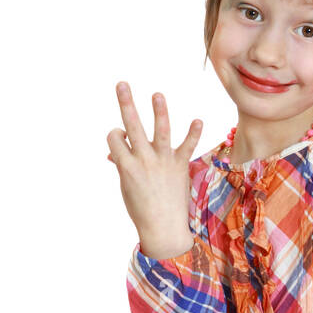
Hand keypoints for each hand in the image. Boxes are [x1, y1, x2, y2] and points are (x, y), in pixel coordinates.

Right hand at [105, 81, 202, 257]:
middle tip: (121, 84)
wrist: (163, 228)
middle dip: (126, 102)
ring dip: (160, 110)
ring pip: (161, 130)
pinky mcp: (180, 165)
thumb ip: (122, 165)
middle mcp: (144, 160)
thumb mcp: (126, 187)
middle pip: (132, 125)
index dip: (115, 135)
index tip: (120, 139)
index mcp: (126, 166)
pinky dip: (193, 133)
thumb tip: (114, 152)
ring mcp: (163, 161)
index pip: (115, 138)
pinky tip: (197, 120)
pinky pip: (187, 146)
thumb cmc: (140, 208)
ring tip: (157, 94)